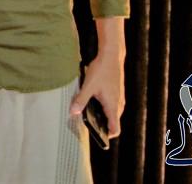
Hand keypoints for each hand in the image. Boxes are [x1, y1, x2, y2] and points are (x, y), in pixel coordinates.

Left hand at [70, 18, 125, 138]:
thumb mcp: (88, 86)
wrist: (111, 56)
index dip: (107, 135)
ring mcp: (119, 98)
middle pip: (112, 122)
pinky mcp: (117, 92)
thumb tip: (73, 113)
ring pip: (112, 113)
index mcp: (113, 106)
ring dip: (102, 115)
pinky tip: (93, 100)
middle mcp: (119, 104)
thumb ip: (81, 100)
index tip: (97, 135)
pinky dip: (104, 107)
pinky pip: (112, 105)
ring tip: (89, 112)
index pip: (115, 129)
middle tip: (88, 123)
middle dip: (102, 125)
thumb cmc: (101, 70)